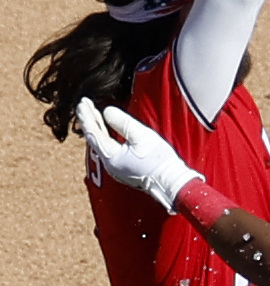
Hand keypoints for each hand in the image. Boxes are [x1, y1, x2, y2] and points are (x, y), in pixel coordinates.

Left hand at [77, 101, 201, 211]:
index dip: (87, 116)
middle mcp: (109, 164)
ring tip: (94, 115)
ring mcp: (116, 168)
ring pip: (102, 144)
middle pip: (95, 138)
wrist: (171, 182)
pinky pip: (110, 149)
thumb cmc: (158, 160)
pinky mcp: (124, 169)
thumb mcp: (141, 136)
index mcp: (110, 156)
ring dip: (97, 128)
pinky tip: (107, 132)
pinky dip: (106, 137)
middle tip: (84, 105)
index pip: (93, 133)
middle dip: (90, 121)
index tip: (82, 102)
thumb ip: (122, 123)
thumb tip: (107, 111)